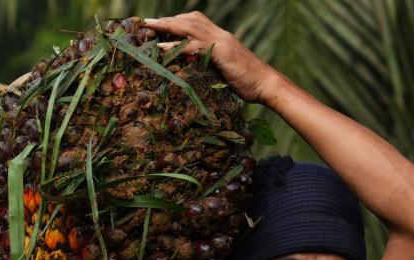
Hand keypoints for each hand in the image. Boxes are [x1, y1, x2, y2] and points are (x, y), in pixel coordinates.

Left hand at [145, 12, 277, 103]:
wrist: (266, 85)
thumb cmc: (247, 82)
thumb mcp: (225, 70)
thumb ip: (210, 64)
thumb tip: (193, 68)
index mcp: (220, 37)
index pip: (195, 22)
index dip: (177, 21)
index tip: (160, 25)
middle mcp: (220, 35)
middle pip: (189, 20)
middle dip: (167, 21)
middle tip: (147, 22)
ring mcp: (221, 42)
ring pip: (189, 28)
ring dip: (168, 26)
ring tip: (150, 27)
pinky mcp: (221, 53)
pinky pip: (194, 46)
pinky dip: (176, 45)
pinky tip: (161, 47)